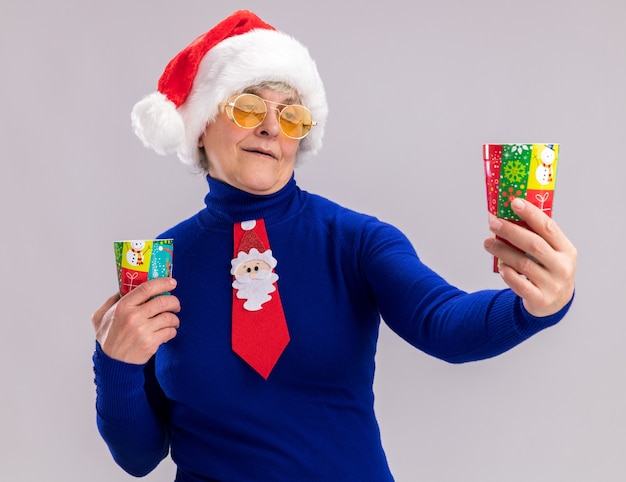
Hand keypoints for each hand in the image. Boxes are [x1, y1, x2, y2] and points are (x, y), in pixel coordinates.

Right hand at [91, 277, 180, 363]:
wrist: (112, 362)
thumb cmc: (107, 337)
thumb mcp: (101, 315)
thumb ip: (112, 300)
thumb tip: (127, 286)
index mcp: (123, 306)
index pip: (147, 288)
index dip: (163, 283)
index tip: (172, 282)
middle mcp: (133, 317)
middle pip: (163, 301)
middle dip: (174, 302)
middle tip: (175, 305)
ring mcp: (142, 330)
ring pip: (169, 317)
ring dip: (174, 318)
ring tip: (172, 321)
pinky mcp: (150, 343)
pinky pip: (170, 331)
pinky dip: (172, 331)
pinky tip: (168, 332)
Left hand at [483, 197, 576, 316]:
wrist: (555, 304)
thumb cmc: (548, 271)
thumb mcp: (551, 253)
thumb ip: (536, 237)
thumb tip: (507, 215)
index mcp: (566, 250)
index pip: (549, 227)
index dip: (531, 213)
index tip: (514, 202)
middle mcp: (563, 267)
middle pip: (534, 244)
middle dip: (511, 231)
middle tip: (493, 223)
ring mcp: (553, 285)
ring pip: (523, 263)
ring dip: (502, 251)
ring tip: (488, 243)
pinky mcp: (541, 299)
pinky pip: (521, 285)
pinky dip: (509, 274)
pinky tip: (501, 266)